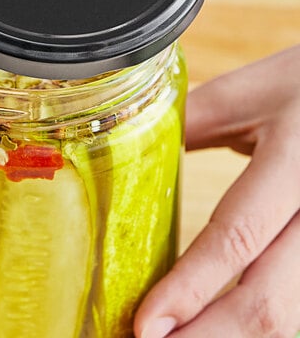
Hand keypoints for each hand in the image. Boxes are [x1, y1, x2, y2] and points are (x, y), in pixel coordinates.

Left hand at [135, 45, 299, 337]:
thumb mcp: (244, 94)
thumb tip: (126, 158)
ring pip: (294, 316)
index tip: (145, 325)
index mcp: (295, 159)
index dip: (189, 288)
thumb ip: (187, 126)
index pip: (236, 237)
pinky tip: (221, 324)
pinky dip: (258, 325)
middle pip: (273, 303)